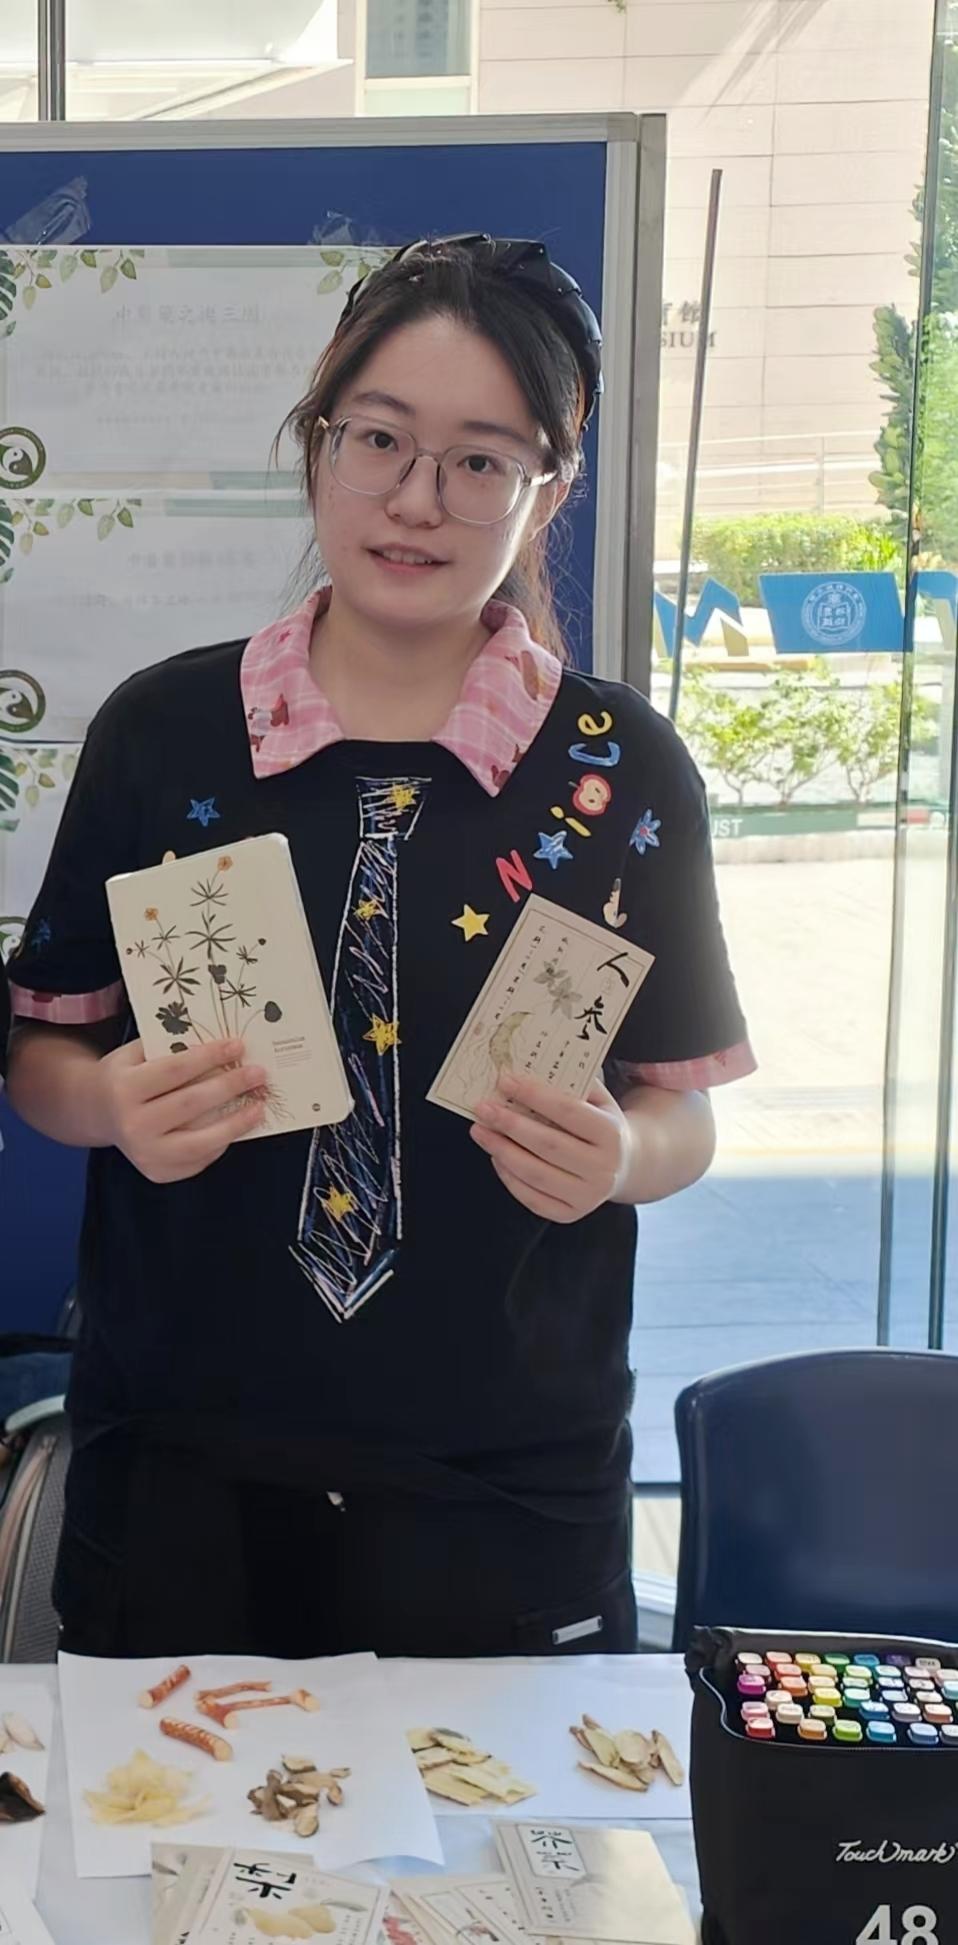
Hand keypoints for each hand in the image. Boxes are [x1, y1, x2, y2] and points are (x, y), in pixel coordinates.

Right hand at [96, 1036, 266, 1182]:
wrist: (98, 1113)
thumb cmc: (125, 1076)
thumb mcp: (136, 1054)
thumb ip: (170, 1049)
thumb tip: (220, 1047)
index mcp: (124, 1089)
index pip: (175, 1070)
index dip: (210, 1057)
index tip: (238, 1046)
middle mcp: (132, 1124)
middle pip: (192, 1104)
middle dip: (230, 1086)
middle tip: (258, 1073)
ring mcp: (145, 1153)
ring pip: (200, 1140)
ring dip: (236, 1122)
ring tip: (259, 1106)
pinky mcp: (157, 1173)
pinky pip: (198, 1159)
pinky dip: (222, 1142)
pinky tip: (238, 1125)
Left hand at [470, 1070, 633, 1223]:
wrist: (625, 1166)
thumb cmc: (601, 1126)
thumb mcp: (598, 1100)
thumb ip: (571, 1084)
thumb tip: (525, 1070)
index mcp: (612, 1134)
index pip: (568, 1111)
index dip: (534, 1095)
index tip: (505, 1082)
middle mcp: (603, 1169)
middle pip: (547, 1145)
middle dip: (510, 1125)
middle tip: (483, 1109)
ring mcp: (587, 1196)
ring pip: (535, 1174)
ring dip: (501, 1150)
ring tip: (480, 1131)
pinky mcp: (570, 1215)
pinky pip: (531, 1198)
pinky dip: (508, 1177)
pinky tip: (496, 1156)